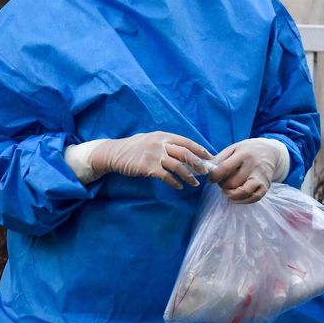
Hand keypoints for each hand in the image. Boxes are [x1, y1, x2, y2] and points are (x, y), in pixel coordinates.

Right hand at [82, 132, 214, 189]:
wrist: (114, 153)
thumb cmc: (134, 148)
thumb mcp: (151, 139)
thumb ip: (166, 143)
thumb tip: (184, 152)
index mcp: (163, 136)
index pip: (186, 142)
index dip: (199, 150)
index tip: (209, 157)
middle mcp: (161, 143)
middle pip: (185, 153)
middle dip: (198, 163)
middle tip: (206, 172)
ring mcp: (154, 155)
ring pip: (178, 166)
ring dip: (189, 176)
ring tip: (195, 183)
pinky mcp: (148, 167)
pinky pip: (166, 176)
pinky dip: (174, 182)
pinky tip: (179, 186)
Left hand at [208, 138, 288, 203]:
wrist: (270, 151)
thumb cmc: (248, 150)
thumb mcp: (234, 148)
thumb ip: (220, 158)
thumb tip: (206, 168)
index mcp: (243, 154)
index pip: (225, 168)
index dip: (214, 176)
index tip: (211, 179)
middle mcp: (253, 165)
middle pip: (233, 182)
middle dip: (223, 185)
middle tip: (221, 183)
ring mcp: (260, 176)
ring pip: (244, 192)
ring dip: (232, 195)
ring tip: (227, 192)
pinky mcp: (266, 185)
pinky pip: (254, 197)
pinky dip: (243, 201)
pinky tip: (236, 197)